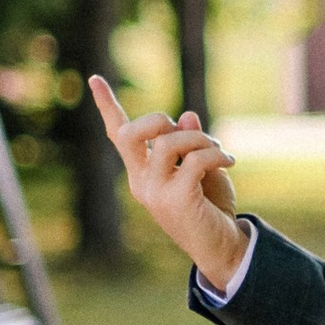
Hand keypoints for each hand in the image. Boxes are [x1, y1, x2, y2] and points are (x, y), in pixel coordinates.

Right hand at [88, 74, 246, 289]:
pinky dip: (215, 155)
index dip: (107, 105)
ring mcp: (155, 193)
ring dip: (200, 138)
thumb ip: (191, 144)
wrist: (222, 246)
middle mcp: (142, 182)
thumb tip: (188, 116)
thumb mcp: (202, 168)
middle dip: (158, 119)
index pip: (118, 135)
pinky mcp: (176, 200)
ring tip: (219, 151)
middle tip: (190, 130)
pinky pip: (194, 161)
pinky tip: (229, 161)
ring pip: (168, 142)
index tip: (94, 78)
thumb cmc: (210, 207)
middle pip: (130, 134)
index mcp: (142, 172)